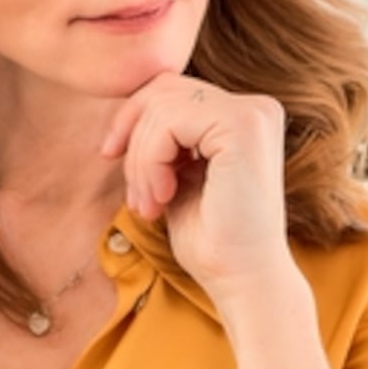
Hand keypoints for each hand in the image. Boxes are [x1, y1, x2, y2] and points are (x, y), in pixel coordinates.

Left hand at [100, 73, 293, 301]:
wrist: (242, 280)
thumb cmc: (211, 238)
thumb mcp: (179, 175)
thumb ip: (165, 138)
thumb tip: (126, 109)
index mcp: (246, 116)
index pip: (171, 90)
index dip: (132, 119)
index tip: (110, 156)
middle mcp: (256, 108)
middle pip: (163, 89)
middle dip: (133, 139)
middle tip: (137, 195)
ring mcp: (253, 114)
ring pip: (161, 106)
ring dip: (141, 159)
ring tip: (150, 203)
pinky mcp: (243, 127)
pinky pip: (169, 122)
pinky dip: (151, 161)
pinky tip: (164, 197)